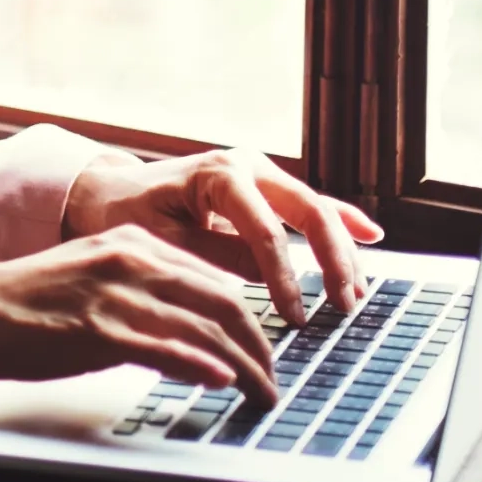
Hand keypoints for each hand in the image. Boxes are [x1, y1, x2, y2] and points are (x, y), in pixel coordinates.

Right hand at [0, 225, 277, 405]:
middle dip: (259, 347)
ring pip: (207, 327)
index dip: (249, 321)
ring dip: (246, 367)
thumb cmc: (18, 308)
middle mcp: (132, 260)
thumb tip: (183, 336)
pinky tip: (224, 384)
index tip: (262, 352)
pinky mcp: (99, 330)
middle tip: (273, 380)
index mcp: (132, 244)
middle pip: (225, 302)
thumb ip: (137, 297)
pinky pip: (169, 349)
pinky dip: (204, 368)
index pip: (214, 280)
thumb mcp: (88, 283)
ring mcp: (117, 294)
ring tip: (262, 395)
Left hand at [62, 148, 383, 320]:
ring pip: (315, 210)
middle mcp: (247, 165)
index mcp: (219, 174)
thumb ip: (212, 259)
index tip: (295, 315)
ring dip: (341, 251)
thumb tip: (264, 281)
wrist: (110, 193)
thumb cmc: (126, 216)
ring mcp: (259, 174)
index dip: (284, 277)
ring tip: (357, 293)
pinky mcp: (264, 189)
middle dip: (332, 260)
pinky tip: (371, 237)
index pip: (265, 231)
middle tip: (345, 305)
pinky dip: (340, 221)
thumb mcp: (160, 241)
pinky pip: (310, 206)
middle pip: (308, 211)